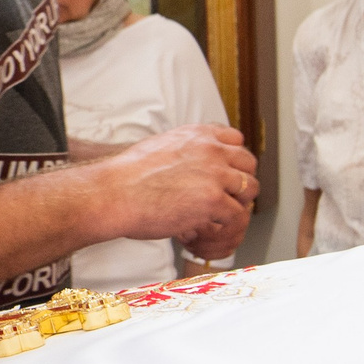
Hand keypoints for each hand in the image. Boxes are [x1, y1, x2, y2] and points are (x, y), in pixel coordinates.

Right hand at [82, 125, 256, 250]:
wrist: (113, 193)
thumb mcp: (161, 147)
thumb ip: (184, 151)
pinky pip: (237, 215)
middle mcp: (210, 150)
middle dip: (239, 182)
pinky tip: (206, 228)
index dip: (232, 160)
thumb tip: (190, 164)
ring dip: (235, 204)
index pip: (235, 140)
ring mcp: (214, 175)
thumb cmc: (126, 176)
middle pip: (248, 164)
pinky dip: (225, 226)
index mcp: (198, 135)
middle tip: (224, 198)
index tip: (224, 174)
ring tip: (216, 216)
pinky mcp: (213, 200)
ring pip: (250, 189)